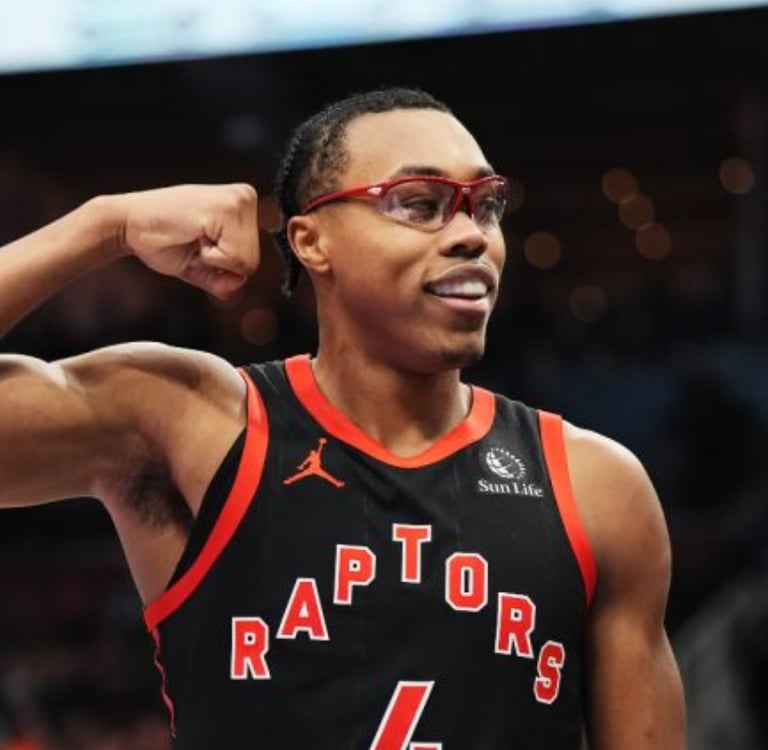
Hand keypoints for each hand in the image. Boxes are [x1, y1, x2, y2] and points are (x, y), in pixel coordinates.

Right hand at [120, 183, 258, 298]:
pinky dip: (209, 256)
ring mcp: (238, 200)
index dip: (221, 265)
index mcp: (243, 205)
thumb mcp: (201, 266)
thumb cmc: (162, 240)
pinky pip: (233, 258)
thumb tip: (237, 287)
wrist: (127, 224)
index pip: (252, 259)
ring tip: (193, 235)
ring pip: (246, 262)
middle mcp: (246, 197)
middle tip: (193, 239)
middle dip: (218, 262)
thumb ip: (224, 280)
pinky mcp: (226, 209)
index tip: (197, 243)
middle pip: (252, 262)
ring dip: (213, 258)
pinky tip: (193, 233)